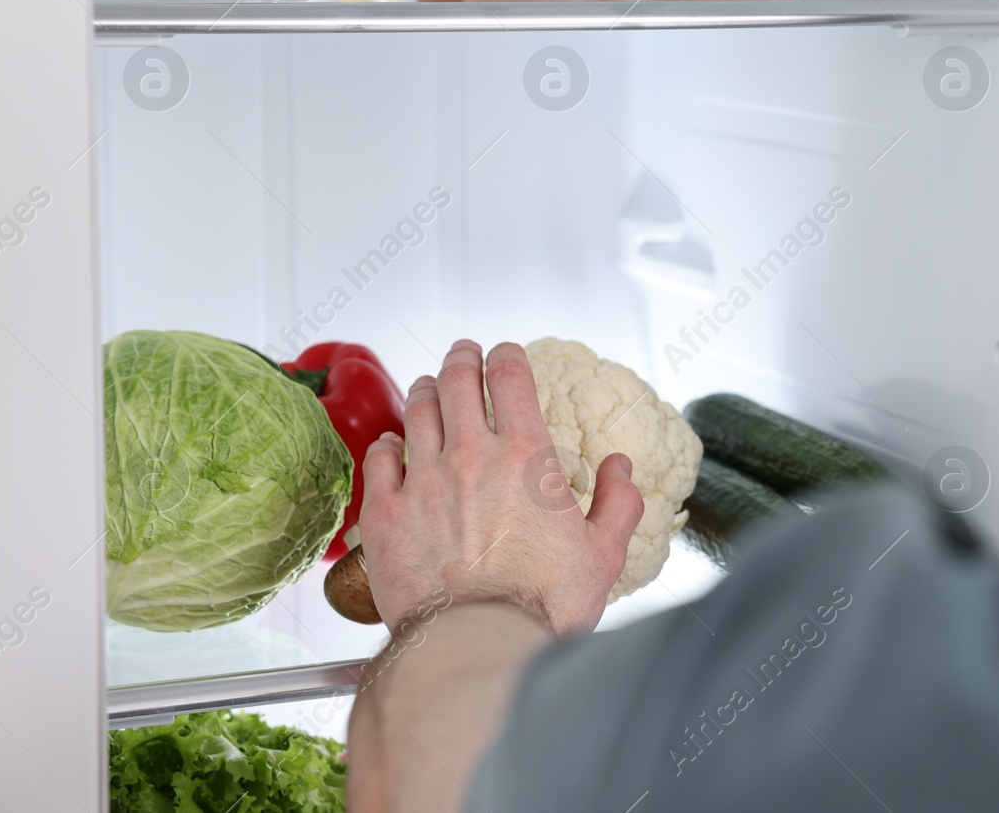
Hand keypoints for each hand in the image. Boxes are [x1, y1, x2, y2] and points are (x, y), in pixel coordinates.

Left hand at [356, 340, 644, 634]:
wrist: (477, 644)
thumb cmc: (542, 604)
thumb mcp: (604, 554)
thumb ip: (619, 503)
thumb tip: (620, 469)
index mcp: (526, 456)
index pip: (510, 377)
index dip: (506, 355)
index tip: (504, 353)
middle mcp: (470, 455)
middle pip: (458, 380)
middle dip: (461, 358)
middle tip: (463, 353)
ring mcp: (423, 481)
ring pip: (417, 410)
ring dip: (425, 390)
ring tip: (429, 386)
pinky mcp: (386, 514)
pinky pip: (378, 458)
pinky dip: (386, 443)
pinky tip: (391, 444)